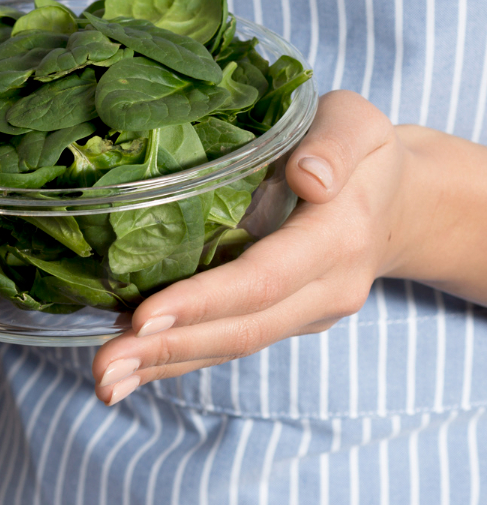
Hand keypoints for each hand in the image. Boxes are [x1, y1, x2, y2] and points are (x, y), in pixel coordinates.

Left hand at [90, 90, 412, 404]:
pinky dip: (180, 359)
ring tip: (104, 381)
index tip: (143, 318)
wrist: (403, 205)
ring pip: (232, 346)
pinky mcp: (286, 320)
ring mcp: (306, 313)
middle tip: (102, 369)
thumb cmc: (365, 153)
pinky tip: (132, 369)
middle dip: (167, 350)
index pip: (263, 279)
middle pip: (241, 329)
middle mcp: (324, 289)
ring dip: (164, 366)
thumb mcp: (357, 123)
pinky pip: (231, 343)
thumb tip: (308, 177)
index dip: (202, 301)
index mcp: (337, 238)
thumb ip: (336, 142)